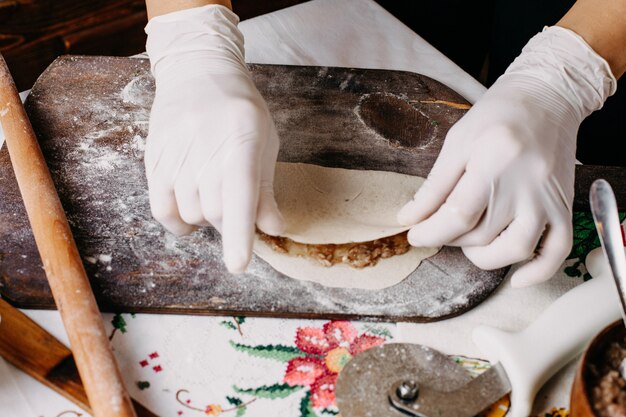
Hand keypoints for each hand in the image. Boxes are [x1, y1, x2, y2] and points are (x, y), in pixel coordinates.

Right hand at [145, 5, 283, 272]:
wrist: (197, 74)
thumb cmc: (240, 110)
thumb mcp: (264, 142)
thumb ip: (266, 188)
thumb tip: (272, 228)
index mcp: (240, 144)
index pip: (239, 197)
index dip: (239, 234)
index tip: (238, 265)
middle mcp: (204, 152)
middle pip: (216, 214)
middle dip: (231, 218)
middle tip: (234, 195)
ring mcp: (175, 158)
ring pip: (193, 215)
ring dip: (206, 216)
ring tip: (211, 187)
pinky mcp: (154, 164)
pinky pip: (163, 211)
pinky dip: (179, 222)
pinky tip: (190, 210)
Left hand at [398, 27, 615, 286]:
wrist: (548, 96)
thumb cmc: (497, 115)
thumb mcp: (457, 142)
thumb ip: (434, 185)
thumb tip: (409, 219)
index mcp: (494, 161)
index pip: (457, 215)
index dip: (429, 232)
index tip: (414, 234)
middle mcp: (526, 183)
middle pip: (482, 234)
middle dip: (450, 239)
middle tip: (439, 227)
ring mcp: (549, 197)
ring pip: (516, 249)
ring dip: (485, 257)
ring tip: (469, 243)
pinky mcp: (565, 205)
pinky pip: (558, 250)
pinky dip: (538, 271)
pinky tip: (516, 278)